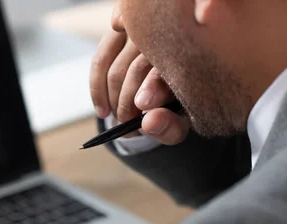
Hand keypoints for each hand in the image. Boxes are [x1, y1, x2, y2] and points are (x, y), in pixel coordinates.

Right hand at [89, 13, 189, 143]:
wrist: (166, 86)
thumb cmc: (175, 105)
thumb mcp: (179, 122)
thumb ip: (169, 127)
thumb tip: (147, 123)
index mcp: (189, 57)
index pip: (166, 66)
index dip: (152, 87)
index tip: (141, 107)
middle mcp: (165, 38)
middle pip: (138, 69)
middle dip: (127, 103)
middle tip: (127, 125)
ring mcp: (139, 33)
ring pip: (116, 69)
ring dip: (112, 101)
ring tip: (118, 120)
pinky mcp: (117, 32)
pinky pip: (100, 61)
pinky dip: (97, 87)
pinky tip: (103, 109)